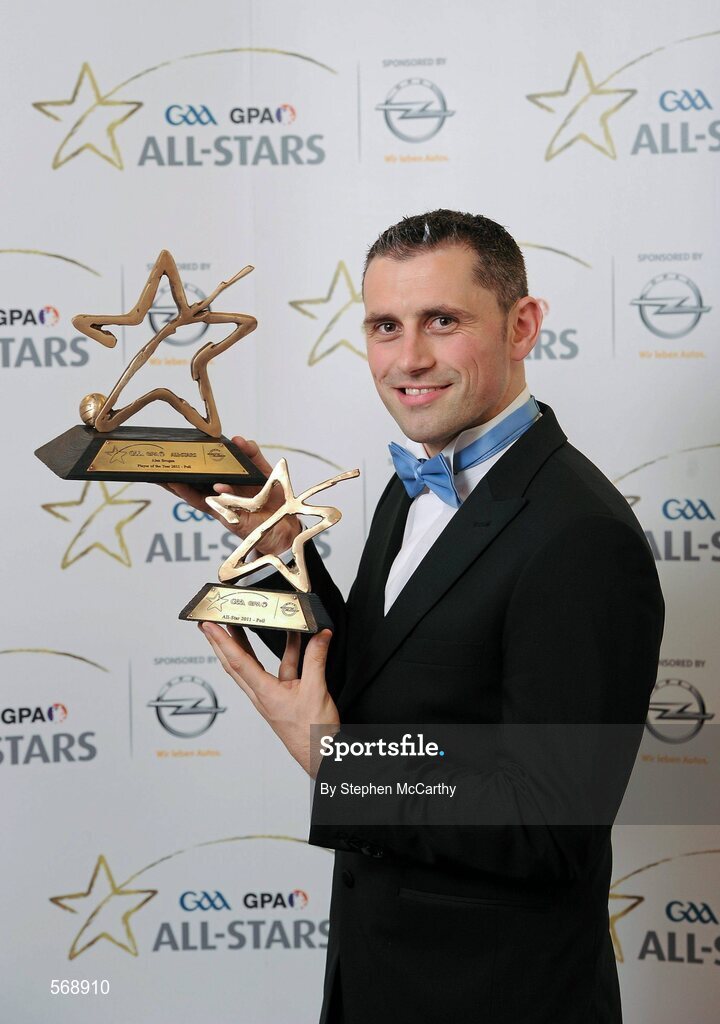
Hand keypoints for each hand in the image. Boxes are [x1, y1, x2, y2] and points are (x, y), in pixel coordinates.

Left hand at [162, 436, 300, 555]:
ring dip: (222, 452)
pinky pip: (252, 458)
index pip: (195, 495)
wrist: (285, 533)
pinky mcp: (261, 474)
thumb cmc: (260, 533)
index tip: (166, 478)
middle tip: (180, 450)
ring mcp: (245, 481)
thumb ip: (230, 509)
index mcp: (219, 507)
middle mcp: (229, 491)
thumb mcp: (241, 526)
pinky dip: (247, 449)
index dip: (181, 487)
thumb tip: (218, 488)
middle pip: (208, 474)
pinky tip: (241, 442)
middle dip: (195, 462)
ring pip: (229, 463)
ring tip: (214, 442)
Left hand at [200, 623, 338, 776]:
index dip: (221, 641)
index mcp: (264, 693)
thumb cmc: (312, 734)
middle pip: (234, 664)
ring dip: (248, 646)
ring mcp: (270, 697)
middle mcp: (262, 695)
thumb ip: (316, 659)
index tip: (208, 626)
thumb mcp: (316, 690)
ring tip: (243, 625)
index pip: (236, 661)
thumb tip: (320, 637)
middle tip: (211, 625)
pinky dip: (284, 655)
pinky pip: (277, 671)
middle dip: (221, 643)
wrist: (320, 755)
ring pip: (253, 667)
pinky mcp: (281, 698)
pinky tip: (292, 642)